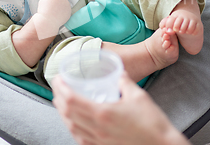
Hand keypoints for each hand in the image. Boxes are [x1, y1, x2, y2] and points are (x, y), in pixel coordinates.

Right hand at [37, 0, 71, 23]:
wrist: (48, 22)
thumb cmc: (44, 11)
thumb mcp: (42, 0)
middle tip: (53, 5)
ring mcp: (67, 4)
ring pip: (64, 2)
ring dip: (61, 4)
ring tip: (55, 10)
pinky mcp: (69, 10)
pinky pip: (67, 8)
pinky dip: (64, 10)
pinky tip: (59, 13)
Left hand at [52, 73, 187, 144]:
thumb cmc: (152, 123)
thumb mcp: (138, 96)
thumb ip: (125, 81)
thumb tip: (118, 72)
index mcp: (103, 114)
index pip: (72, 100)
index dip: (61, 88)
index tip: (57, 79)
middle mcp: (97, 129)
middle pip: (67, 114)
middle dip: (58, 99)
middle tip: (57, 88)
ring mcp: (99, 141)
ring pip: (72, 129)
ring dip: (63, 115)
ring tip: (61, 104)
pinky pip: (81, 140)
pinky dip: (73, 130)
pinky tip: (75, 125)